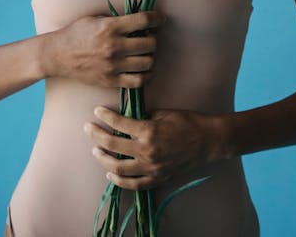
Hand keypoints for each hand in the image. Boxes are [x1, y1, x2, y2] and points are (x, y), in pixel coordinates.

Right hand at [42, 11, 165, 86]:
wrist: (57, 55)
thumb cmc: (77, 33)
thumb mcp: (96, 18)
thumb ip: (117, 19)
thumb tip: (139, 20)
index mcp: (111, 27)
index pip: (144, 20)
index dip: (157, 18)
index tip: (160, 19)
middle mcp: (114, 46)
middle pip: (150, 43)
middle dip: (154, 39)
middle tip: (150, 38)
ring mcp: (113, 65)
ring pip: (148, 63)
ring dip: (151, 57)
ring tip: (146, 53)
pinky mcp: (111, 80)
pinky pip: (139, 81)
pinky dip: (146, 75)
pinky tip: (144, 69)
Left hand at [84, 105, 223, 190]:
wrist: (207, 141)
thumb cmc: (187, 122)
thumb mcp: (163, 113)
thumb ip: (143, 116)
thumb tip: (126, 118)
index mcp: (148, 131)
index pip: (119, 123)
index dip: (105, 116)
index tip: (97, 110)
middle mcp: (147, 152)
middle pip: (113, 145)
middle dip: (97, 136)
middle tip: (88, 129)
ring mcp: (152, 168)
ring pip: (119, 168)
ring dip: (103, 160)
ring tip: (96, 151)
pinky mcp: (157, 178)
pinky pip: (134, 184)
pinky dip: (120, 181)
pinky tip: (110, 174)